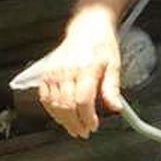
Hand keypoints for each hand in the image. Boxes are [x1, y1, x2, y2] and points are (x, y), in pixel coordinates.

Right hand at [36, 9, 122, 137]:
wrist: (87, 28)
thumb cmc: (102, 45)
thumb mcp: (114, 65)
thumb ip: (112, 88)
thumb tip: (116, 108)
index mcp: (86, 68)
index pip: (83, 100)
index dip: (87, 117)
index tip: (93, 125)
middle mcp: (66, 70)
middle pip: (66, 105)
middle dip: (75, 123)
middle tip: (83, 132)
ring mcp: (53, 72)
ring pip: (54, 104)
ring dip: (63, 120)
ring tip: (74, 127)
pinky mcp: (45, 73)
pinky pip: (44, 97)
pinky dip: (52, 110)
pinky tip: (61, 116)